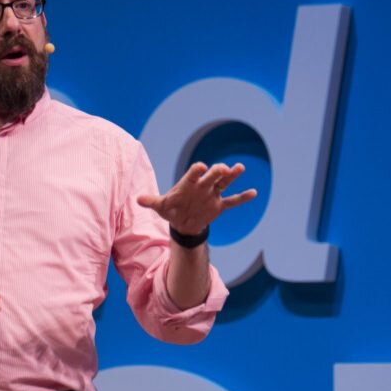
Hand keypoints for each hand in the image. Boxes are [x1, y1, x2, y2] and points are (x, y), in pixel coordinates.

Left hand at [137, 162, 257, 234]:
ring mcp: (212, 195)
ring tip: (239, 168)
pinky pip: (232, 201)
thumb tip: (137, 199)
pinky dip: (242, 198)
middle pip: (211, 176)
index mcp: (188, 183)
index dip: (197, 171)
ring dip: (232, 177)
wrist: (182, 222)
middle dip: (216, 172)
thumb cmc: (172, 209)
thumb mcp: (161, 206)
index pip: (193, 174)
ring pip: (224, 184)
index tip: (200, 167)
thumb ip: (152, 201)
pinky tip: (253, 193)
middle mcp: (202, 186)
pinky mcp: (219, 205)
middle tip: (222, 168)